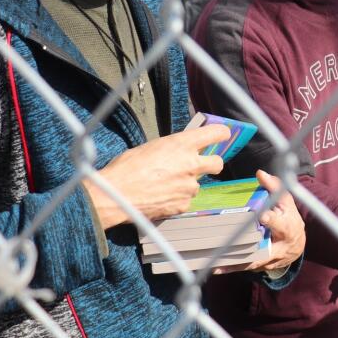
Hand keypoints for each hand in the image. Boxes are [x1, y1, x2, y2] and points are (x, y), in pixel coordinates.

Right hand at [84, 124, 228, 228]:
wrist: (115, 195)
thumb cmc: (126, 168)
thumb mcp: (151, 147)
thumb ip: (172, 149)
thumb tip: (179, 151)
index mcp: (182, 144)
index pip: (216, 134)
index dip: (221, 134)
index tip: (222, 135)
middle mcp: (191, 164)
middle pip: (218, 163)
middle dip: (211, 163)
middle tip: (197, 165)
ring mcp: (189, 186)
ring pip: (196, 183)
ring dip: (185, 183)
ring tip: (162, 185)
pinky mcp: (184, 204)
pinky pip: (185, 199)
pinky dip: (176, 198)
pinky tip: (159, 196)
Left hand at [212, 170, 305, 274]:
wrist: (296, 245)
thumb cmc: (289, 218)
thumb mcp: (286, 202)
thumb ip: (274, 187)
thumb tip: (260, 173)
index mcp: (287, 227)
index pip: (279, 222)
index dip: (272, 219)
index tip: (263, 216)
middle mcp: (280, 246)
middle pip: (264, 248)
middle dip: (249, 247)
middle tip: (230, 243)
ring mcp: (270, 259)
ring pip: (252, 261)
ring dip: (234, 262)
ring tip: (216, 261)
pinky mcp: (261, 266)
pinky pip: (245, 267)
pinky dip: (231, 268)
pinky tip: (215, 267)